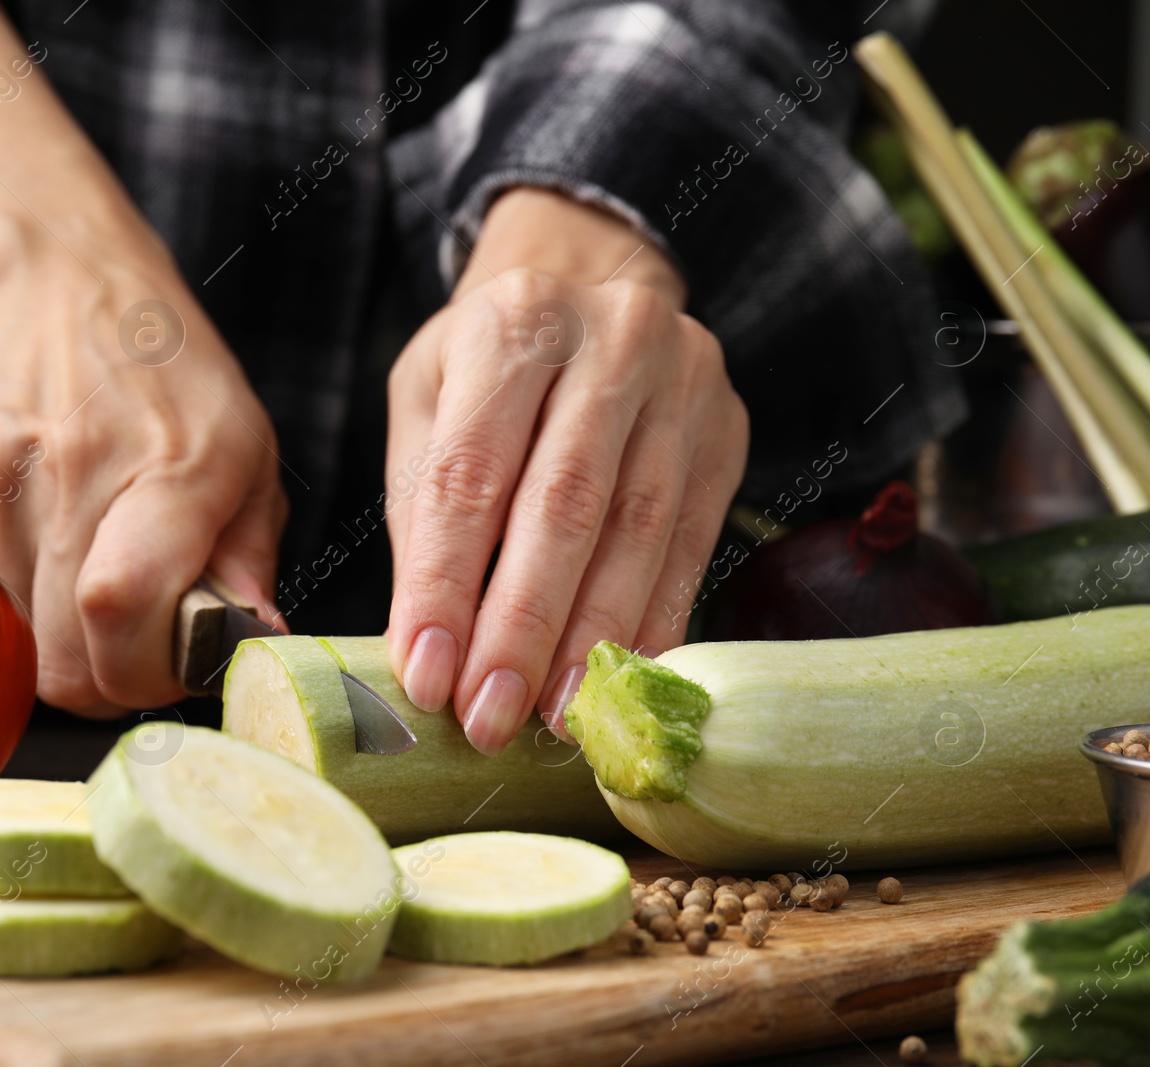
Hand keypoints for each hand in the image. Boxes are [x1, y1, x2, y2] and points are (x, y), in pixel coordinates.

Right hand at [0, 243, 286, 713]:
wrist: (59, 284)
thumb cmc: (173, 374)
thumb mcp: (250, 455)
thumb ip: (249, 561)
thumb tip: (248, 647)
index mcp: (168, 467)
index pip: (122, 614)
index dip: (147, 674)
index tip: (175, 662)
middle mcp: (73, 475)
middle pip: (64, 662)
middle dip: (111, 677)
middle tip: (147, 637)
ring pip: (22, 642)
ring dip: (69, 639)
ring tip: (105, 569)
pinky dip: (30, 595)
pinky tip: (60, 537)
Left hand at [385, 189, 747, 752]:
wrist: (594, 282)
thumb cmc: (490, 359)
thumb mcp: (428, 399)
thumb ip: (423, 506)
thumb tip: (430, 645)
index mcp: (513, 320)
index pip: (468, 472)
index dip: (443, 583)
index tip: (424, 673)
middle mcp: (610, 339)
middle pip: (562, 505)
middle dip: (521, 626)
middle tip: (486, 716)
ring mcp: (683, 382)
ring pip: (638, 531)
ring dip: (592, 638)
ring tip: (550, 718)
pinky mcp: (726, 432)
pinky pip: (692, 544)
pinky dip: (652, 621)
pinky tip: (618, 679)